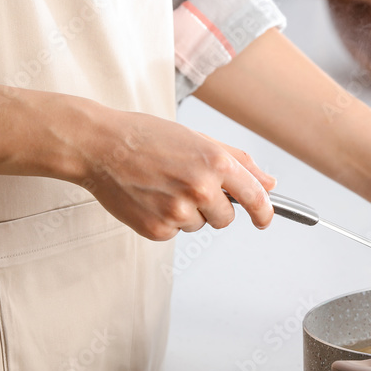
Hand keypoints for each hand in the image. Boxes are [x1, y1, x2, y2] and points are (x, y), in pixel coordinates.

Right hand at [73, 107, 275, 240]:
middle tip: (187, 185)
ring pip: (200, 225)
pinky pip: (176, 233)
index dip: (264, 212)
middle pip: (227, 218)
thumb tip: (270, 183)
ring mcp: (179, 211)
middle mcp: (201, 188)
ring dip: (188, 212)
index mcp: (216, 161)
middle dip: (215, 207)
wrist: (100, 146)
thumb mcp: (198, 139)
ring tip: (163, 187)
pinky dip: (166, 220)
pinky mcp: (158, 229)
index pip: (255, 197)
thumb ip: (239, 162)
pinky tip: (150, 198)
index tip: (264, 219)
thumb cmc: (147, 138)